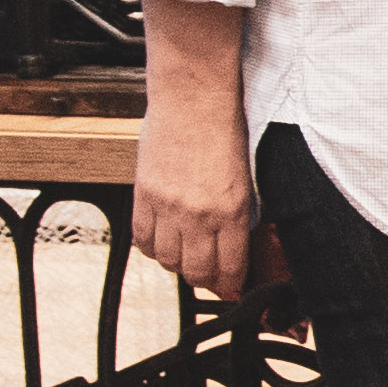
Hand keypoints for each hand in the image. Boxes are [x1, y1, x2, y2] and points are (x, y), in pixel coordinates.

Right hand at [131, 0, 260, 298]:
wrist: (193, 98)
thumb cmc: (224, 129)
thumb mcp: (245, 177)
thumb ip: (239, 213)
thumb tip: (235, 244)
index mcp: (230, 211)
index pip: (229, 267)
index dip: (230, 285)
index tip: (231, 288)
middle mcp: (197, 214)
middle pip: (196, 271)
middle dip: (205, 280)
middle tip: (209, 277)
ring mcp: (167, 206)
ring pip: (167, 260)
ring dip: (177, 265)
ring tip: (185, 257)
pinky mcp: (144, 194)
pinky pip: (142, 238)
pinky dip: (151, 247)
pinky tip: (161, 241)